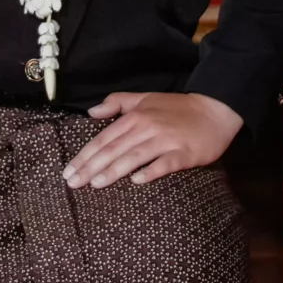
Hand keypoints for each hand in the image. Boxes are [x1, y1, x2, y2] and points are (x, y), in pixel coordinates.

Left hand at [64, 92, 242, 188]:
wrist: (214, 110)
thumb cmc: (177, 108)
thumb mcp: (145, 98)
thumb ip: (117, 102)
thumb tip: (91, 112)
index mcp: (135, 116)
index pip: (103, 139)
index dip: (84, 155)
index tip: (68, 171)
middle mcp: (146, 127)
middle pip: (113, 149)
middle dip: (90, 167)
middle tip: (73, 184)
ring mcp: (165, 141)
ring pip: (133, 157)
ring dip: (113, 170)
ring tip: (95, 184)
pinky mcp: (183, 153)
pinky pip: (164, 164)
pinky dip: (150, 172)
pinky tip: (136, 181)